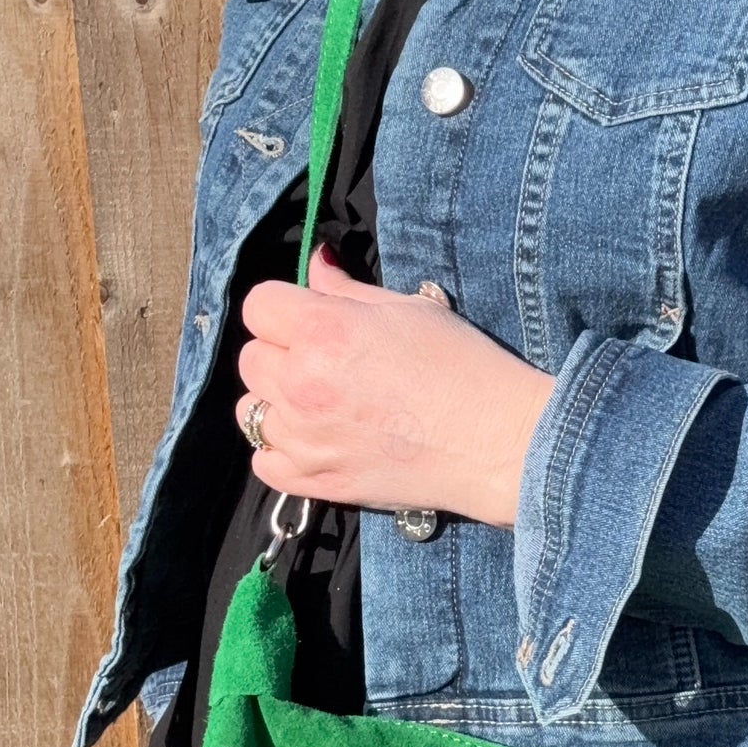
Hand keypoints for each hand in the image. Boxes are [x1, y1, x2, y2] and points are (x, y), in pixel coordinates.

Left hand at [235, 245, 555, 528]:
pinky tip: (316, 441)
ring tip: (322, 405)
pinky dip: (282, 452)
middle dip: (281, 353)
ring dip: (279, 403)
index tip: (307, 317)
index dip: (283, 308)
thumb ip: (347, 290)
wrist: (497, 442)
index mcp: (322, 331)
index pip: (259, 306)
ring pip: (251, 411)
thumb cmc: (464, 369)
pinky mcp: (317, 482)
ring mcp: (305, 439)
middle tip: (325, 362)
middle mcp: (302, 384)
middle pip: (251, 359)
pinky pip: (265, 462)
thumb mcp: (409, 310)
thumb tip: (316, 264)